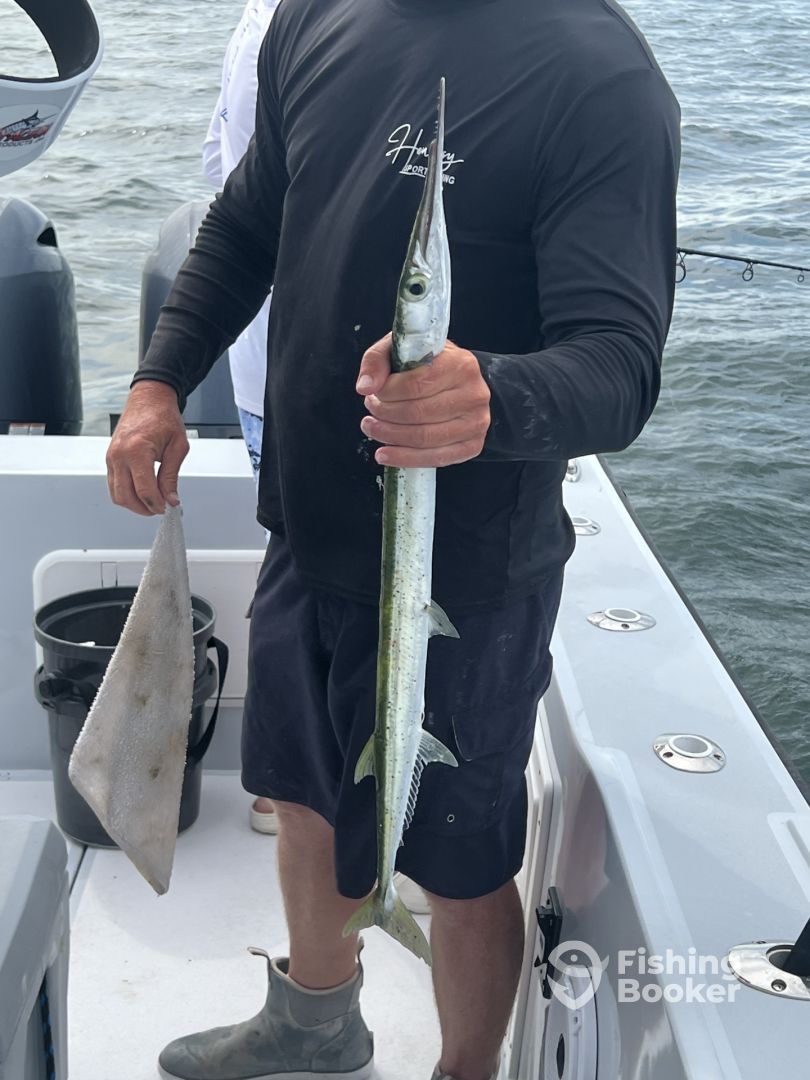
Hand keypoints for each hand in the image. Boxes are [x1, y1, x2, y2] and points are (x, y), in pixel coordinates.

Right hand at [106, 381, 188, 514]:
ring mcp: (111, 457)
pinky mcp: (109, 459)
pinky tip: (141, 493)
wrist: (149, 399)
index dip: (157, 504)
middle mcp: (119, 455)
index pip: (145, 490)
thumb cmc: (163, 416)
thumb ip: (171, 476)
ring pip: (117, 494)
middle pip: (126, 496)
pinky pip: (114, 484)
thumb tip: (170, 498)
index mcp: (137, 450)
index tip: (167, 508)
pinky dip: (126, 493)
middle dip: (144, 508)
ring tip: (152, 502)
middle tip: (160, 508)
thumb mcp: (177, 447)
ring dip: (134, 504)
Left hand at [356, 335, 490, 466]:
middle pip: (418, 413)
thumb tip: (365, 387)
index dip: (387, 393)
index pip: (416, 384)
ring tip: (372, 429)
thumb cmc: (431, 368)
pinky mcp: (473, 445)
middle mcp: (474, 394)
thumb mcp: (405, 351)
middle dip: (385, 415)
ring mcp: (476, 422)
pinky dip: (405, 459)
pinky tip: (386, 454)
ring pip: (424, 438)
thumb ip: (378, 360)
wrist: (463, 386)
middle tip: (370, 412)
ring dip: (390, 437)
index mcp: (460, 364)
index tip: (374, 393)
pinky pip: (435, 458)